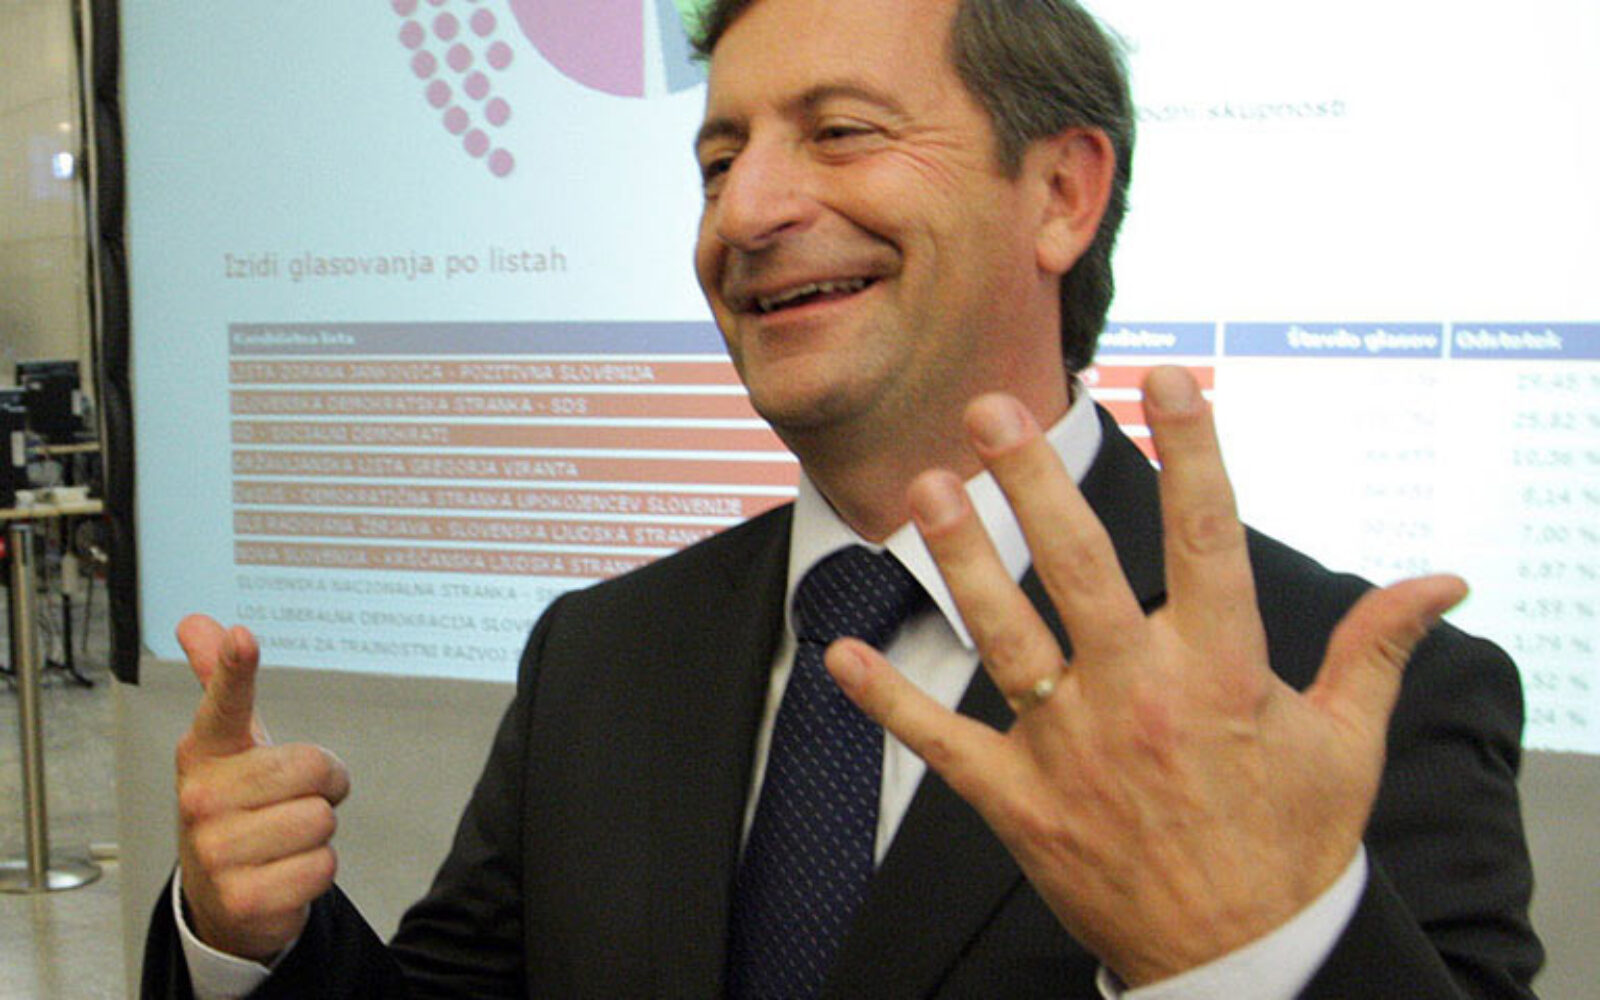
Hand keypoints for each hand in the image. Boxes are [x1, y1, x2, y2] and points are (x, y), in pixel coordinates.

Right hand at [173, 615, 350, 961]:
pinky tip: (285, 873)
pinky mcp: (245, 898)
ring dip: (318, 831)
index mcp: (204, 754)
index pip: (223, 704)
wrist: (219, 896)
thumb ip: (220, 685)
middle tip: (293, 798)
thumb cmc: (235, 808)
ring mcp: (217, 851)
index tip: (243, 637)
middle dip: (323, 784)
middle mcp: (201, 800)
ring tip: (283, 838)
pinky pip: (324, 866)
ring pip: (322, 819)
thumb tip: (197, 623)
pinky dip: (317, 871)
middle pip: (312, 767)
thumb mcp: (229, 747)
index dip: (233, 669)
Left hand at [825, 367, 1465, 985]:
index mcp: (1223, 676)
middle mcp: (1140, 700)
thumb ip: (1375, 650)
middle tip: (994, 411)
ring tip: (927, 489)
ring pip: (1005, 637)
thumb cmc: (1291, 847)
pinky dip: (889, 702)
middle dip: (1034, 484)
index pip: (1208, 540)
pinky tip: (839, 655)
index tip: (1166, 377)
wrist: (1240, 965)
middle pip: (1081, 569)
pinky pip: (945, 744)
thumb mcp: (1348, 746)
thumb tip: (1444, 582)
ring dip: (960, 561)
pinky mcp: (1021, 804)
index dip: (1193, 452)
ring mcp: (1072, 752)